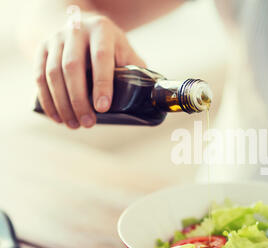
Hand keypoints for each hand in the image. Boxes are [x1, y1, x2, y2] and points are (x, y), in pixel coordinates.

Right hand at [34, 14, 145, 128]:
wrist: (79, 27)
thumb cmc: (110, 46)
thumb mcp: (125, 51)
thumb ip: (137, 70)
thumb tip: (153, 98)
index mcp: (102, 30)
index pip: (101, 57)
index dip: (102, 84)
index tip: (103, 108)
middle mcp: (76, 30)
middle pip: (72, 67)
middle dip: (79, 99)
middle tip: (88, 124)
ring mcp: (55, 38)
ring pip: (52, 74)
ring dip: (62, 104)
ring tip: (74, 125)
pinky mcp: (41, 48)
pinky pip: (39, 77)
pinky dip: (47, 100)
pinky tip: (57, 117)